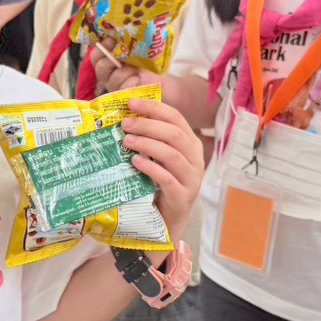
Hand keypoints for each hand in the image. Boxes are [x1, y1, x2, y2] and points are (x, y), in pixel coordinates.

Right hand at [87, 42, 155, 94]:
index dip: (101, 48)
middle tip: (125, 56)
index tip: (112, 40)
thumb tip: (121, 34)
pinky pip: (122, 88)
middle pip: (101, 67)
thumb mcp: (134, 52)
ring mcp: (114, 87)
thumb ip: (125, 46)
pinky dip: (131, 81)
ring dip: (126, 71)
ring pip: (113, 78)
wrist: (157, 79)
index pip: (95, 57)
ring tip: (136, 69)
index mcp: (107, 63)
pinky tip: (137, 78)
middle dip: (113, 60)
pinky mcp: (122, 97)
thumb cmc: (144, 63)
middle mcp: (107, 76)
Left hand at [121, 98, 204, 234]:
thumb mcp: (160, 157)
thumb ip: (152, 138)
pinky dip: (150, 168)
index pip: (176, 118)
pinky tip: (135, 162)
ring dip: (147, 144)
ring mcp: (191, 178)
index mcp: (191, 143)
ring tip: (127, 141)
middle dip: (148, 125)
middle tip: (125, 124)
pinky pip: (167, 178)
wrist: (169, 217)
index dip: (154, 108)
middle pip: (174, 134)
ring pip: (171, 154)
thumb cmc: (162, 181)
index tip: (132, 103)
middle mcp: (195, 158)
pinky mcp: (182, 196)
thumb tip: (127, 115)